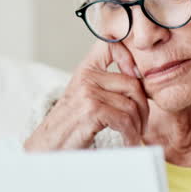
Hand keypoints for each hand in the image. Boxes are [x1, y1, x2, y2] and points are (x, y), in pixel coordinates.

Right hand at [24, 40, 149, 149]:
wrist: (47, 146)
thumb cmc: (69, 126)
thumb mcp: (84, 98)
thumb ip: (105, 86)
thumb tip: (137, 80)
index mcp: (86, 70)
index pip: (110, 45)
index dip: (129, 55)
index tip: (137, 78)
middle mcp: (87, 77)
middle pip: (132, 83)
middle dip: (143, 106)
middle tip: (141, 124)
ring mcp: (89, 92)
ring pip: (131, 105)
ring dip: (137, 125)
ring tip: (134, 135)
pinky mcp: (92, 110)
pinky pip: (125, 120)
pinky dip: (131, 135)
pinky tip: (128, 142)